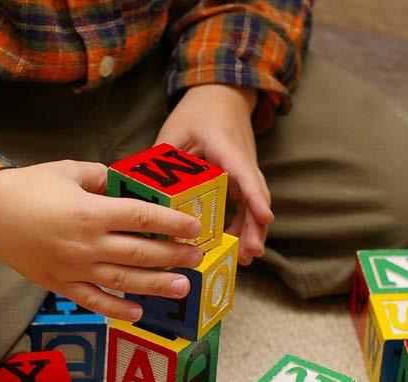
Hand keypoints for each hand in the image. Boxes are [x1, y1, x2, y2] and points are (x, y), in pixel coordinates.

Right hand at [0, 160, 202, 320]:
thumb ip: (104, 178)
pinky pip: (94, 301)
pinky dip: (117, 309)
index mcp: (90, 212)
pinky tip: (139, 312)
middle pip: (140, 253)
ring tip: (183, 288)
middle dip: (174, 256)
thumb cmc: (28, 187)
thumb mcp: (70, 170)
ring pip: (124, 281)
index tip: (195, 227)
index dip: (173, 223)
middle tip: (197, 257)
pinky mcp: (60, 285)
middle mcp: (86, 244)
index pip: (143, 218)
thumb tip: (130, 187)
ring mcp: (73, 269)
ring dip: (157, 285)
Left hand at [156, 84, 273, 264]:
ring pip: (254, 203)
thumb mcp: (173, 132)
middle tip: (251, 253)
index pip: (244, 172)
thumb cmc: (196, 113)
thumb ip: (161, 161)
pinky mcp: (241, 179)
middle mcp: (242, 160)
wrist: (222, 96)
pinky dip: (243, 225)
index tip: (265, 217)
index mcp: (225, 146)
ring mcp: (245, 171)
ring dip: (252, 231)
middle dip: (255, 226)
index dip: (254, 195)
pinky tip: (236, 246)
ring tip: (245, 258)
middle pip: (256, 195)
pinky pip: (246, 204)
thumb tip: (141, 193)